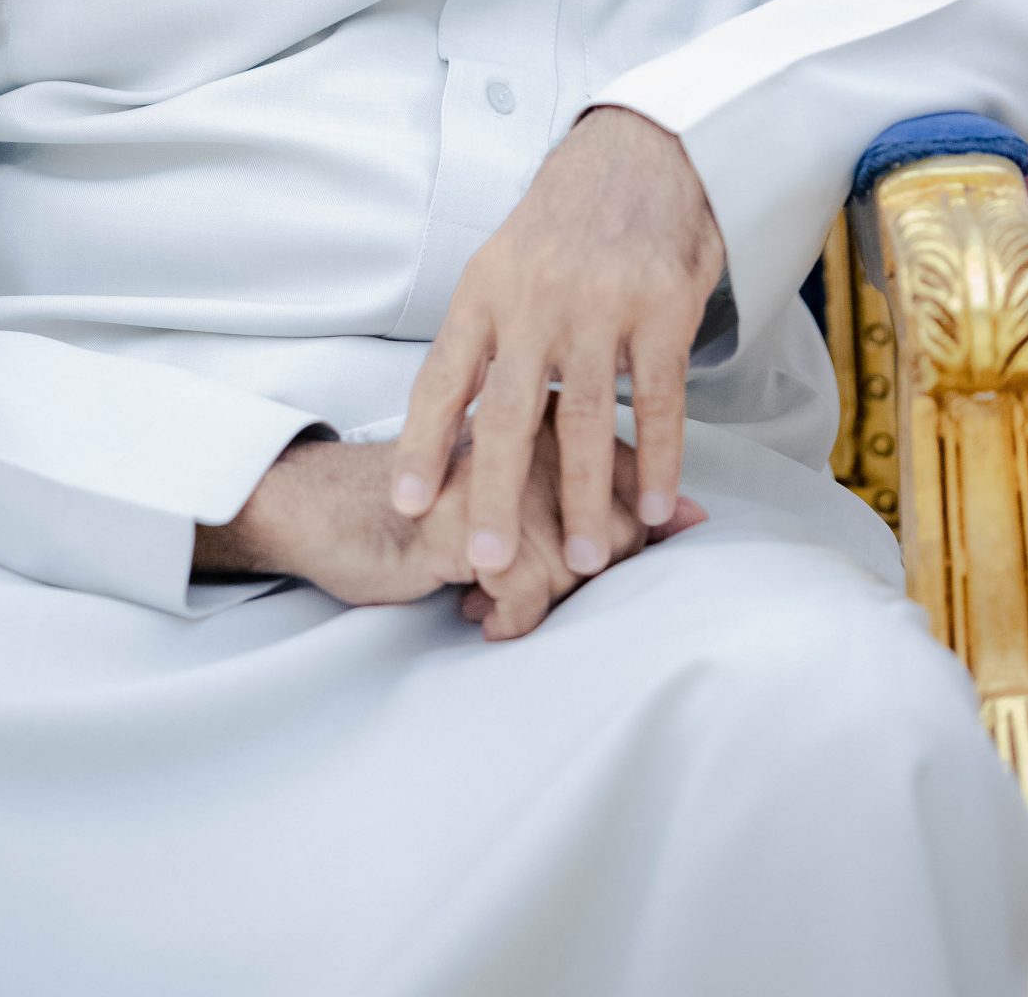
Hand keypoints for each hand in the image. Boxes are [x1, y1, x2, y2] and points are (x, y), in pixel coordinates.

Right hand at [197, 404, 700, 639]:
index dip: (635, 535)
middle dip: (579, 576)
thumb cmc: (440, 500)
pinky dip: (511, 616)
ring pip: (572, 565)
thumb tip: (696, 516)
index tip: (614, 565)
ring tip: (497, 600)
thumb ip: (602, 488)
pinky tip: (482, 615)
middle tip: (534, 583)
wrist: (331, 507)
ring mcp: (495, 474)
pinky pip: (524, 591)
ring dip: (541, 601)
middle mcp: (528, 432)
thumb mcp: (524, 484)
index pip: (634, 483)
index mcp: (546, 410)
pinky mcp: (459, 520)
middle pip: (610, 532)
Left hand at [386, 106, 723, 616]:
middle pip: (511, 412)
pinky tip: (652, 506)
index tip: (408, 504)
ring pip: (587, 419)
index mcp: (485, 289)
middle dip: (497, 493)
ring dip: (585, 497)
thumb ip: (484, 339)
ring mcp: (602, 304)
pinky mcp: (663, 309)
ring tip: (584, 559)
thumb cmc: (565, 224)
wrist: (641, 153)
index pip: (443, 377)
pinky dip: (656, 459)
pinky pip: (658, 400)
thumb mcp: (503, 262)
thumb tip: (452, 431)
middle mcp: (537, 299)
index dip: (423, 444)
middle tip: (488, 558)